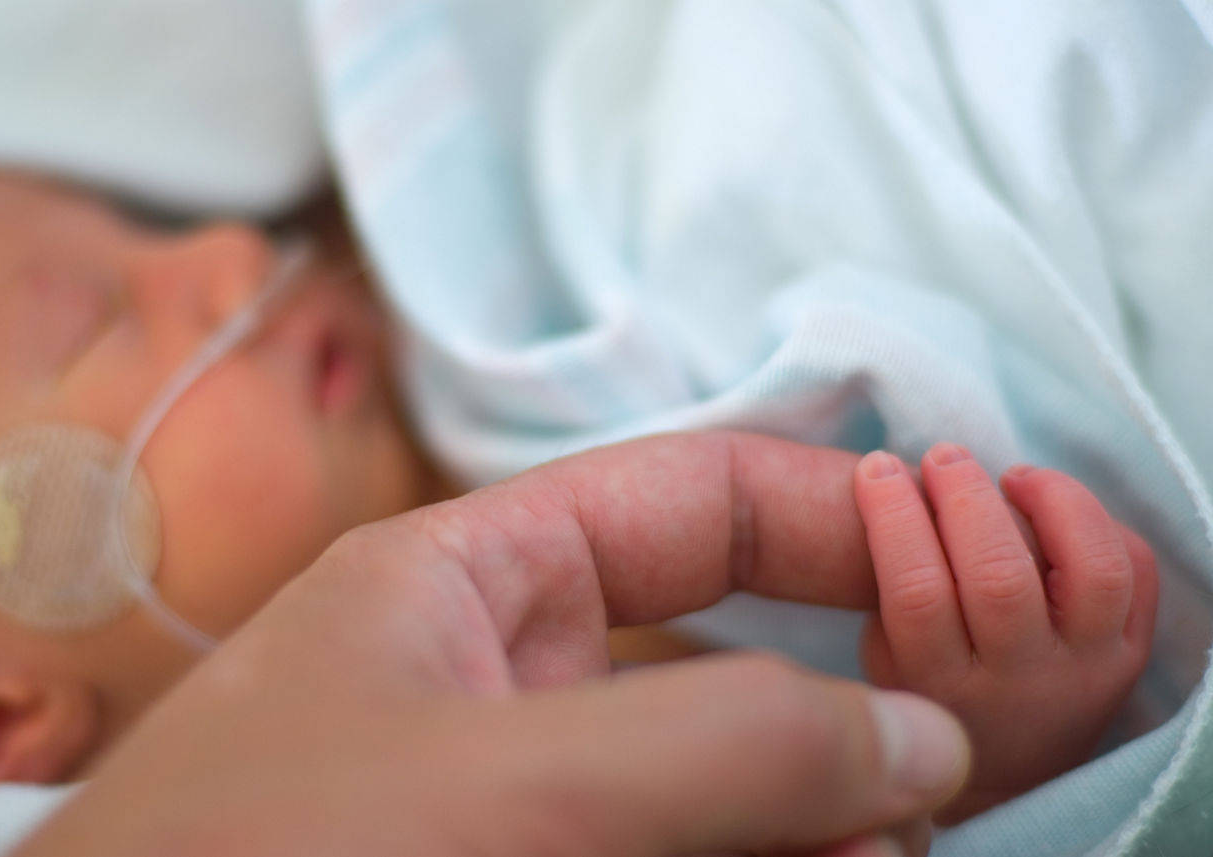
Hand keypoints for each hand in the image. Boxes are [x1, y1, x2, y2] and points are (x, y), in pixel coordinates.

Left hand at [14, 433, 969, 856]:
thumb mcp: (511, 784)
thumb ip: (725, 744)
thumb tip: (921, 737)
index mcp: (471, 577)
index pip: (686, 496)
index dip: (828, 508)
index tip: (957, 561)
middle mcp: (499, 674)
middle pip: (719, 644)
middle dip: (840, 690)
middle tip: (950, 747)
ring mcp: (515, 788)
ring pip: (709, 770)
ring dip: (813, 805)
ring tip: (899, 835)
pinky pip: (672, 836)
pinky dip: (761, 849)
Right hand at [854, 443, 1156, 822]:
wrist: (1008, 776)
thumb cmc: (929, 696)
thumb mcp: (885, 663)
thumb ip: (885, 595)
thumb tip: (897, 496)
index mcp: (944, 689)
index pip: (917, 591)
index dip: (893, 515)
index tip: (876, 468)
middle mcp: (1021, 682)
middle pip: (999, 576)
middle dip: (964, 496)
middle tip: (940, 456)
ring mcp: (1087, 670)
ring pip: (1092, 570)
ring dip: (1053, 501)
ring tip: (1014, 476)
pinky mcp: (1131, 657)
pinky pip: (1139, 575)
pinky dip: (1100, 524)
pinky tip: (1054, 508)